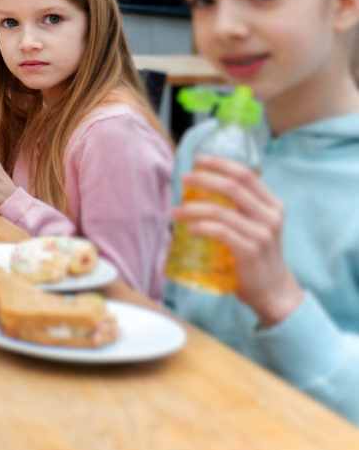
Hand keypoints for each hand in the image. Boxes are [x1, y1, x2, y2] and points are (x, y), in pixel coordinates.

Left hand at [173, 156, 304, 326]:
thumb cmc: (256, 254)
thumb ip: (238, 207)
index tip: (198, 159)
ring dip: (193, 208)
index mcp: (272, 205)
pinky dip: (201, 227)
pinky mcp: (250, 251)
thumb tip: (201, 188)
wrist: (273, 289)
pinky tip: (189, 228)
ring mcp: (262, 234)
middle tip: (183, 179)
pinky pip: (221, 233)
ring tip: (176, 211)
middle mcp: (270, 216)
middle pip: (233, 187)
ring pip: (221, 211)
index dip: (221, 164)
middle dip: (204, 179)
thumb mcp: (255, 225)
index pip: (246, 175)